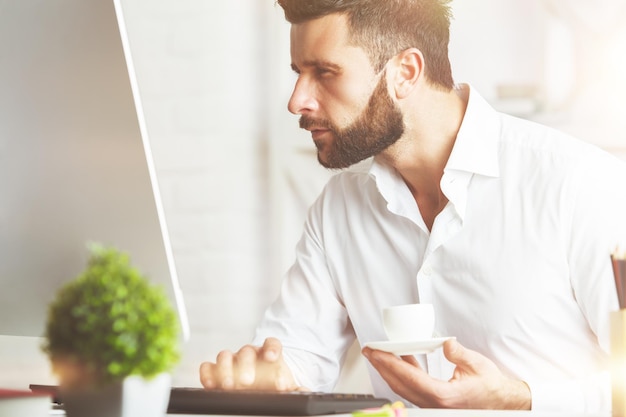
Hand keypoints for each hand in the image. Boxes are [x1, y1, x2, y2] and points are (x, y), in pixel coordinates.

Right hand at [199, 337, 305, 390]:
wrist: (262, 383)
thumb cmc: (272, 381)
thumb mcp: (286, 385)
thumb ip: (296, 388)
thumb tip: (305, 393)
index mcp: (268, 353)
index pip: (272, 344)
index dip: (271, 348)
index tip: (272, 357)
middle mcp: (250, 354)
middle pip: (247, 351)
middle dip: (246, 365)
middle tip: (247, 380)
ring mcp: (233, 360)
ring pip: (226, 356)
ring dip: (226, 369)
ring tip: (228, 384)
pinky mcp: (218, 370)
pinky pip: (209, 367)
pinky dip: (208, 373)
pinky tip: (211, 383)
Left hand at [362, 338, 530, 408]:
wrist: (501, 402)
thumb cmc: (490, 386)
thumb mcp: (476, 365)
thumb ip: (459, 354)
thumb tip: (446, 343)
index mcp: (443, 395)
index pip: (410, 378)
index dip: (390, 364)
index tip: (377, 353)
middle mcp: (434, 402)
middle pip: (400, 384)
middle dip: (381, 367)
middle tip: (369, 350)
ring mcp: (432, 404)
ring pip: (403, 387)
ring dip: (389, 370)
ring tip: (378, 354)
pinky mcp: (433, 400)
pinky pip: (411, 387)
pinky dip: (402, 373)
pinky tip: (399, 359)